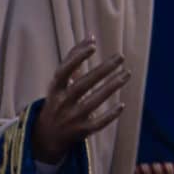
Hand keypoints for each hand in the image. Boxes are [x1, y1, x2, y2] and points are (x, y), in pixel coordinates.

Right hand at [31, 40, 128, 162]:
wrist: (46, 136)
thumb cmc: (58, 101)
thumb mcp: (60, 82)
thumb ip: (73, 59)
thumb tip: (90, 36)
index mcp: (55, 88)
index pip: (64, 71)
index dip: (76, 58)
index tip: (93, 46)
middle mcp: (62, 102)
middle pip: (83, 84)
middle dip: (102, 70)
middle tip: (120, 57)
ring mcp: (72, 117)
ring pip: (93, 102)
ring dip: (111, 87)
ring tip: (127, 74)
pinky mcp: (82, 131)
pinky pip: (98, 123)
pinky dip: (109, 115)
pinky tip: (122, 104)